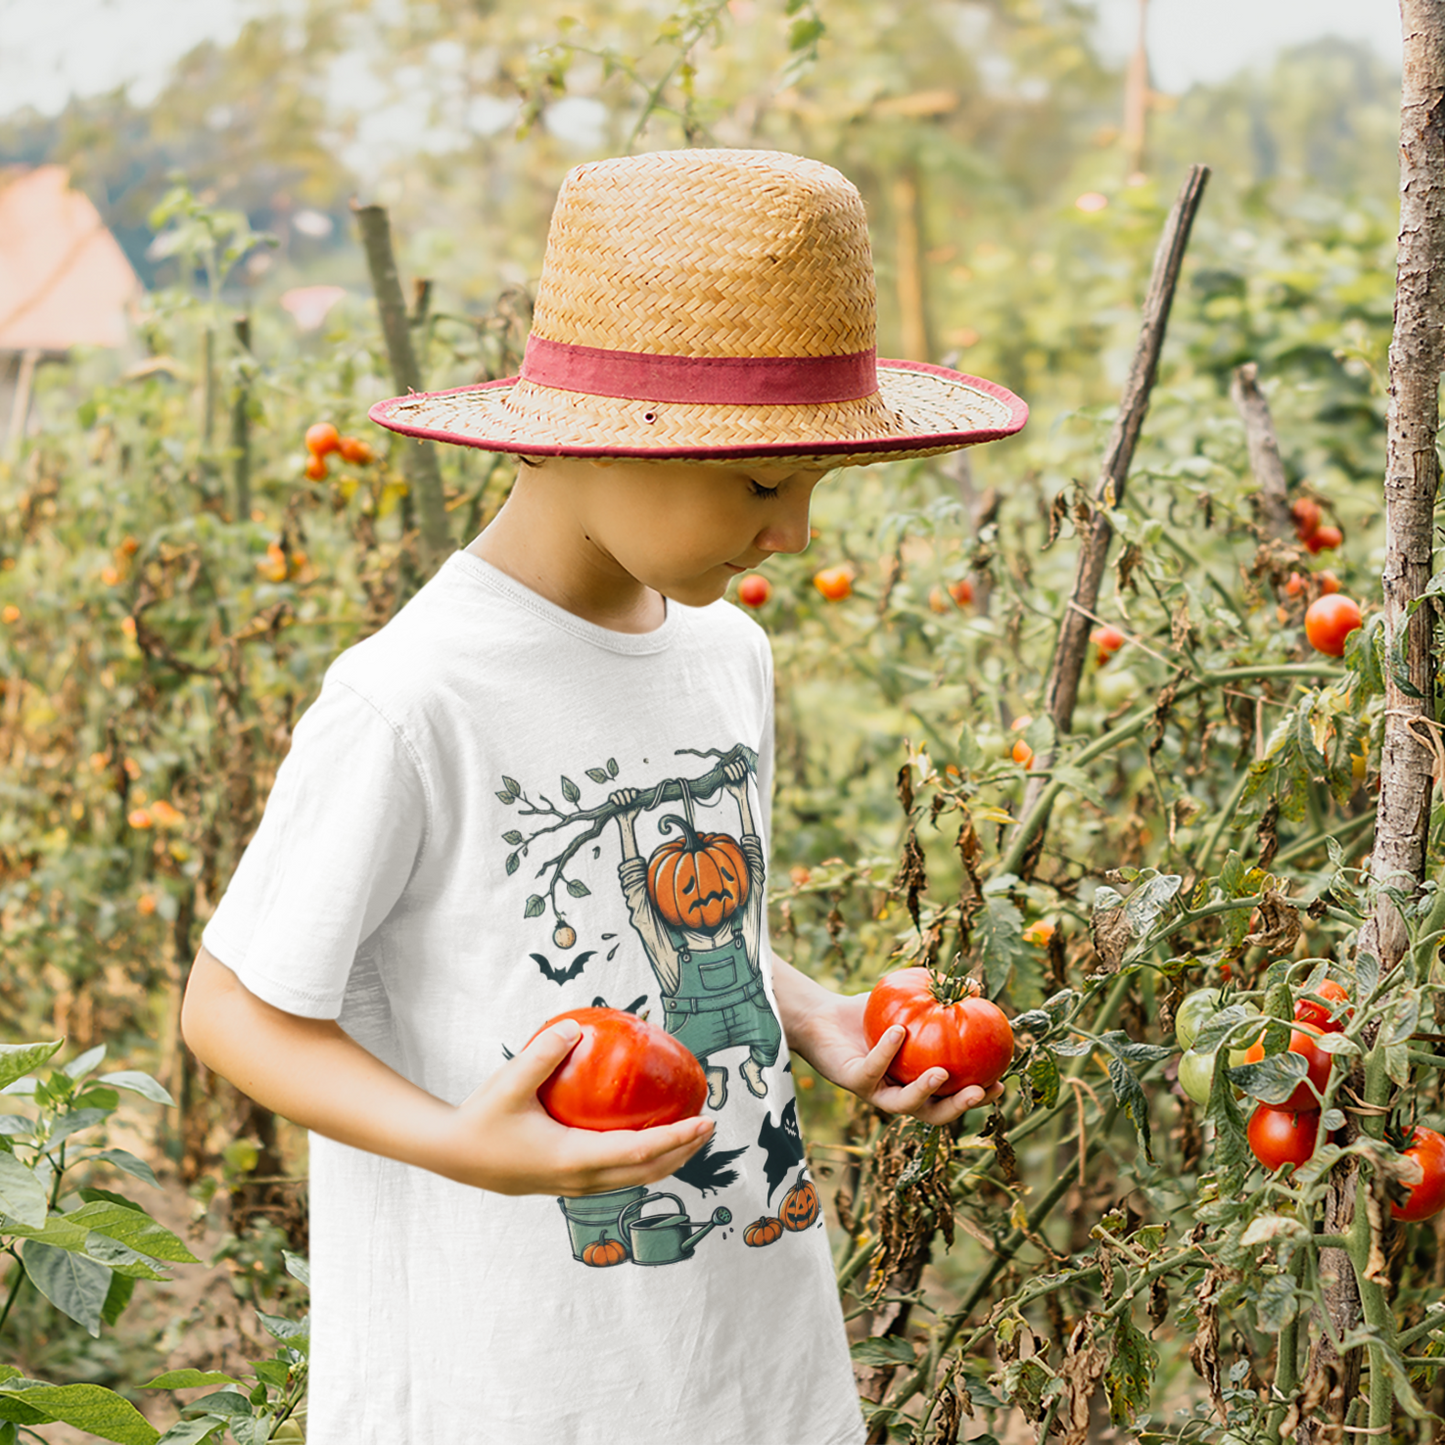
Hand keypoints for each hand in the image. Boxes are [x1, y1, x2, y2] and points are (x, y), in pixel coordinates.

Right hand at [438, 1019, 713, 1196]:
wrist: (451, 1154)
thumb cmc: (481, 1118)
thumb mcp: (509, 1082)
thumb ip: (542, 1054)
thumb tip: (576, 1027)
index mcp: (573, 1159)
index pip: (640, 1151)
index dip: (677, 1138)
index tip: (706, 1121)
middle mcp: (580, 1180)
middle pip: (647, 1172)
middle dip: (683, 1152)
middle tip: (709, 1125)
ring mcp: (573, 1186)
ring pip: (632, 1179)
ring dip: (665, 1160)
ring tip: (687, 1135)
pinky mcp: (565, 1182)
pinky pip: (616, 1175)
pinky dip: (641, 1161)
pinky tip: (643, 1137)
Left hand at [793, 990, 1002, 1124]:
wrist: (822, 1016)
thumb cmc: (867, 1013)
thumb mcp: (907, 1001)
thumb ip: (939, 995)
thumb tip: (975, 986)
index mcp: (914, 1083)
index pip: (951, 1099)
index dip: (976, 1099)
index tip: (1000, 1084)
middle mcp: (896, 1094)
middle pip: (932, 1114)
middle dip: (958, 1108)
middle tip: (979, 1091)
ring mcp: (874, 1091)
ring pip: (902, 1104)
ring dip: (924, 1091)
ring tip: (941, 1073)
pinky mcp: (851, 1080)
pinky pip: (872, 1068)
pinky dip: (886, 1051)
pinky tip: (899, 1031)